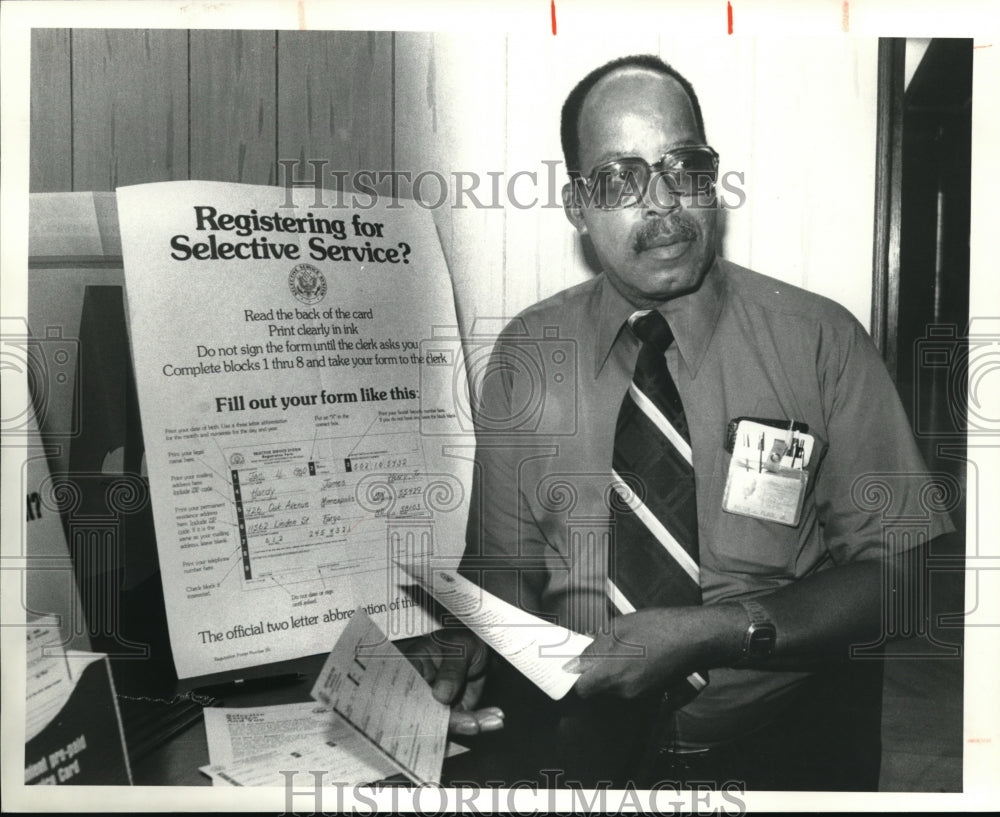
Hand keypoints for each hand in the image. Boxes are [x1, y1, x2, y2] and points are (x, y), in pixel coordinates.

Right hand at [403, 627, 504, 735]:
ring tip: (492, 720)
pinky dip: (481, 722)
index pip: (405, 690)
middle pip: (425, 713)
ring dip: (471, 724)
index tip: (433, 716)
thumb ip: (451, 669)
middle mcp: (420, 689)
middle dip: (450, 722)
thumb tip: (441, 695)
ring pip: (447, 722)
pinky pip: (464, 722)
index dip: (414, 706)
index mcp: (412, 667)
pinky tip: (494, 718)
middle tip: (472, 724)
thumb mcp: (460, 647)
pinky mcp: (453, 711)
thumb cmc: (465, 640)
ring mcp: (436, 702)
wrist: (482, 649)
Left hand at [564, 606, 743, 698]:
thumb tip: (578, 657)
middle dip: (591, 673)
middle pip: (596, 689)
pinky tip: (631, 654)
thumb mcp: (619, 627)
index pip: (581, 691)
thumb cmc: (658, 627)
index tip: (570, 668)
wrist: (696, 637)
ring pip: (612, 687)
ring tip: (614, 649)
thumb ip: (595, 645)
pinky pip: (628, 686)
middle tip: (589, 652)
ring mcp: (638, 693)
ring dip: (608, 672)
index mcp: (612, 674)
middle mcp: (623, 690)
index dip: (573, 680)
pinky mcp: (650, 691)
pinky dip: (624, 674)